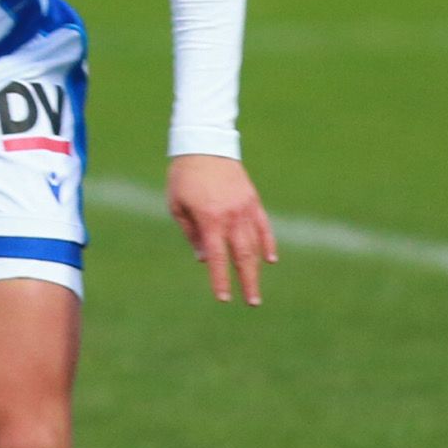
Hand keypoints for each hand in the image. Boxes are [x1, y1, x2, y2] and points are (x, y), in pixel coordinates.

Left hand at [165, 153, 277, 305]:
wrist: (204, 145)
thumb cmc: (183, 177)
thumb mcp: (177, 206)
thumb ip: (192, 234)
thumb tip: (205, 259)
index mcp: (210, 219)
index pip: (218, 257)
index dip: (221, 279)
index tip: (224, 298)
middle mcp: (231, 216)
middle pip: (243, 256)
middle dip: (247, 281)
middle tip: (251, 302)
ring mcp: (245, 208)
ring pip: (255, 244)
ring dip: (257, 268)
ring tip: (257, 289)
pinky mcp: (253, 200)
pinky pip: (264, 226)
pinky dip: (268, 243)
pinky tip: (270, 260)